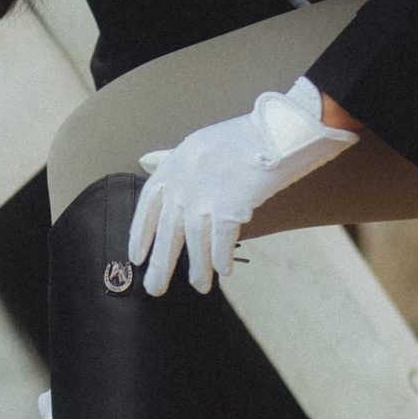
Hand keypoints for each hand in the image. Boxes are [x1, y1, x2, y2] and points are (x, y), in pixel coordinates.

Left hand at [128, 76, 356, 296]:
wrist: (280, 130)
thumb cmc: (245, 137)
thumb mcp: (201, 141)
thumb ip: (173, 157)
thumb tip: (145, 161)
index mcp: (176, 163)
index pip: (149, 203)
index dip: (140, 232)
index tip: (137, 255)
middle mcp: (185, 180)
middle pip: (168, 231)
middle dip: (160, 263)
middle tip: (154, 288)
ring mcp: (206, 194)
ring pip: (195, 242)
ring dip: (197, 268)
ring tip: (199, 286)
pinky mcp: (231, 205)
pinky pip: (222, 242)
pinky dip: (222, 259)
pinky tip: (223, 272)